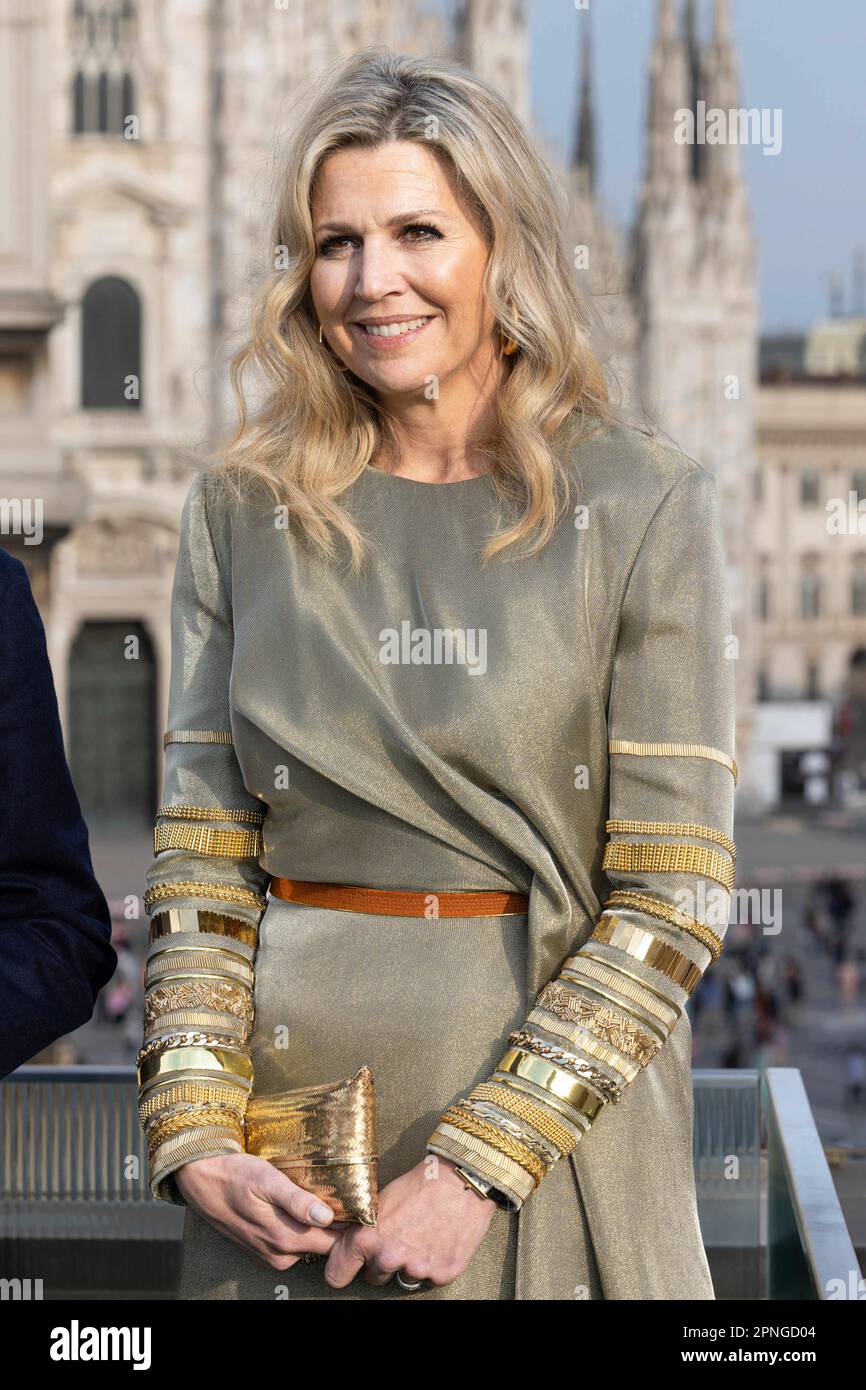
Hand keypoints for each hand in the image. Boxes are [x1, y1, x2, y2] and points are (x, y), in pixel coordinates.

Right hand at [175, 1151, 344, 1269]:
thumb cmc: (235, 1175)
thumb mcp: (267, 1180)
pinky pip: (294, 1243)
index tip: (362, 1206)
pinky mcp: (264, 1249)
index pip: (335, 1243)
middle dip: (340, 1227)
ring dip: (320, 1226)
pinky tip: (303, 1207)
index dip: (351, 1226)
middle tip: (350, 1197)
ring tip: (328, 1198)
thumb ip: (297, 1202)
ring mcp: (271, 1255)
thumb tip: (326, 1218)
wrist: (202, 1179)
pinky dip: (302, 1228)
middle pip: (325, 1246)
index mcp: (285, 1240)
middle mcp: (281, 1255)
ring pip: (310, 1244)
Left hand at [323, 1156, 498, 1290]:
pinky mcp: (442, 1274)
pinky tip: (439, 1241)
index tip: (347, 1267)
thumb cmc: (420, 1184)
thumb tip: (350, 1242)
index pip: (336, 1275)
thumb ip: (365, 1228)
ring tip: (423, 1236)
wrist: (461, 1180)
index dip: (341, 1270)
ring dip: (410, 1264)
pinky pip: (430, 1279)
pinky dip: (434, 1264)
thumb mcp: (381, 1200)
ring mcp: (417, 1269)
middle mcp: (389, 1258)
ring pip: (403, 1278)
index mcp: (368, 1238)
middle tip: (399, 1239)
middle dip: (382, 1263)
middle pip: (374, 1278)